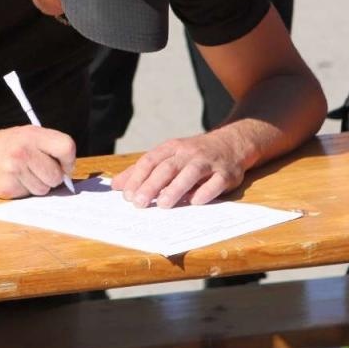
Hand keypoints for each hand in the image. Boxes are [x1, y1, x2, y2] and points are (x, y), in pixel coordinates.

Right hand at [0, 126, 76, 198]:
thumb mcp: (21, 135)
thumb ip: (44, 147)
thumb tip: (67, 170)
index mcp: (31, 134)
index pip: (66, 147)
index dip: (68, 160)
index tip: (63, 166)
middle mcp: (24, 150)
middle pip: (56, 175)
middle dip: (51, 177)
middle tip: (36, 171)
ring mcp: (16, 170)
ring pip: (44, 189)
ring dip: (37, 186)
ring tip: (20, 174)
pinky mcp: (9, 187)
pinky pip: (29, 195)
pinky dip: (24, 190)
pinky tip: (11, 180)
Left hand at [111, 132, 247, 208]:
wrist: (231, 143)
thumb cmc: (193, 154)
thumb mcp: (168, 156)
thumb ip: (143, 171)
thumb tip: (116, 186)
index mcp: (172, 148)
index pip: (150, 161)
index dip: (137, 177)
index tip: (127, 195)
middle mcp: (189, 153)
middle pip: (167, 168)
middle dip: (151, 185)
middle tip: (139, 203)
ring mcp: (209, 162)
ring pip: (190, 173)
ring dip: (176, 188)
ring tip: (163, 204)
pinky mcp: (226, 174)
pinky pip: (216, 182)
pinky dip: (205, 192)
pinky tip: (194, 202)